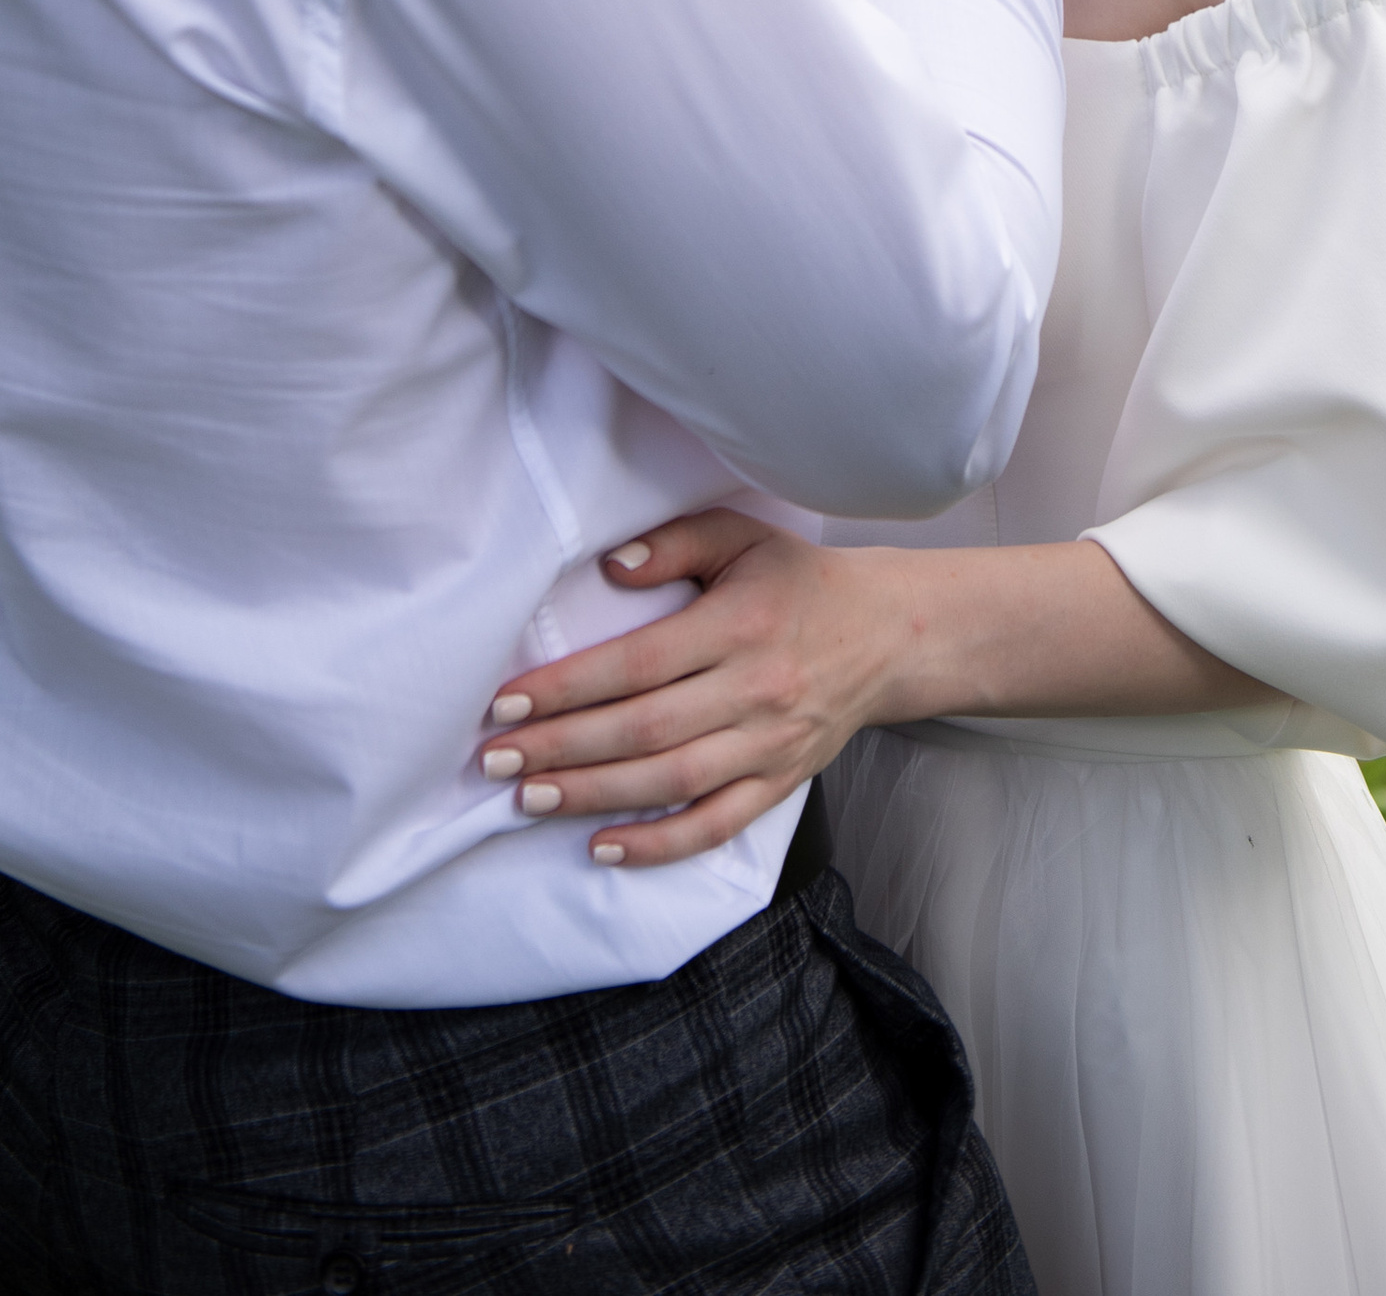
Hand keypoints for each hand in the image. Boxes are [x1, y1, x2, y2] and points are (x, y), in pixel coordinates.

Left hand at [473, 513, 912, 870]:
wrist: (888, 634)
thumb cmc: (799, 581)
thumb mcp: (742, 537)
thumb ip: (674, 544)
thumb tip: (610, 568)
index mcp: (738, 624)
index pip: (638, 663)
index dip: (569, 686)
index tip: (508, 701)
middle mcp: (754, 690)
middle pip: (644, 730)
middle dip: (562, 748)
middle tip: (497, 758)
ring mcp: (769, 745)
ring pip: (672, 782)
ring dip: (595, 796)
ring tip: (529, 797)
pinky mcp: (780, 783)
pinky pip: (716, 825)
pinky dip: (659, 846)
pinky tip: (603, 848)